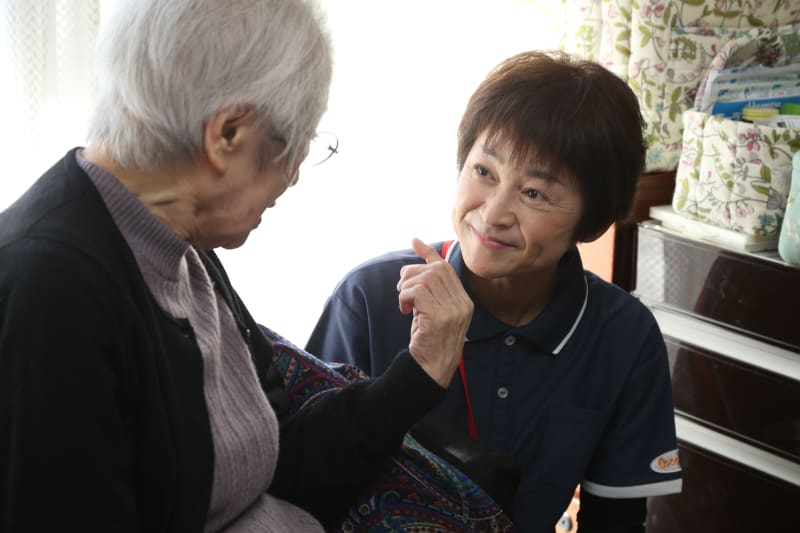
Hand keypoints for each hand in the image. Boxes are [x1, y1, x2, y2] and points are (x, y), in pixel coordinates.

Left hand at [397, 238, 472, 387]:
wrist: (431, 370)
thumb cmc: (429, 341)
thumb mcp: (431, 310)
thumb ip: (428, 288)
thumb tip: (417, 251)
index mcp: (464, 301)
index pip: (445, 268)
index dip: (428, 253)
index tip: (414, 241)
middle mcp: (462, 303)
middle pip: (434, 270)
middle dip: (411, 275)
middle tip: (402, 292)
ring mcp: (453, 310)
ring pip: (424, 279)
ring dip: (406, 288)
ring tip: (404, 304)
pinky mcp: (439, 317)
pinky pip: (417, 291)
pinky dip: (405, 297)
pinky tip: (405, 310)